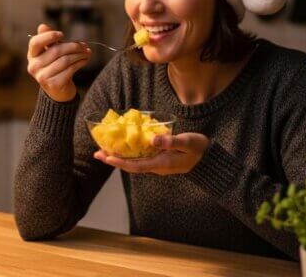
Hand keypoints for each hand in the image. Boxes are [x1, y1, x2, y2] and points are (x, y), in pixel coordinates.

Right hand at [27, 23, 91, 101]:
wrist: (58, 90)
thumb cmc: (55, 66)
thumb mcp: (50, 52)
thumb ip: (48, 40)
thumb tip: (42, 26)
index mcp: (32, 55)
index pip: (35, 42)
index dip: (49, 36)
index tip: (62, 34)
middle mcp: (34, 66)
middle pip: (56, 51)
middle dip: (73, 46)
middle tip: (84, 45)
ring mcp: (42, 77)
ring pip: (65, 60)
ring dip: (79, 55)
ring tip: (87, 52)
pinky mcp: (53, 84)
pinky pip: (70, 69)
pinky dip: (80, 63)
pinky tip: (84, 60)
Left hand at [94, 133, 208, 174]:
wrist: (207, 159)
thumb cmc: (198, 149)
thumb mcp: (186, 142)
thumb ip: (170, 141)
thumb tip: (152, 140)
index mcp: (161, 164)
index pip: (136, 165)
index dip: (120, 162)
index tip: (107, 157)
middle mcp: (156, 166)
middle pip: (130, 165)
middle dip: (113, 159)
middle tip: (97, 153)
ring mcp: (157, 164)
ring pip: (133, 162)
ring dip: (118, 157)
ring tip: (103, 151)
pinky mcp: (158, 159)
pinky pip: (139, 158)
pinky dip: (128, 153)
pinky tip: (122, 147)